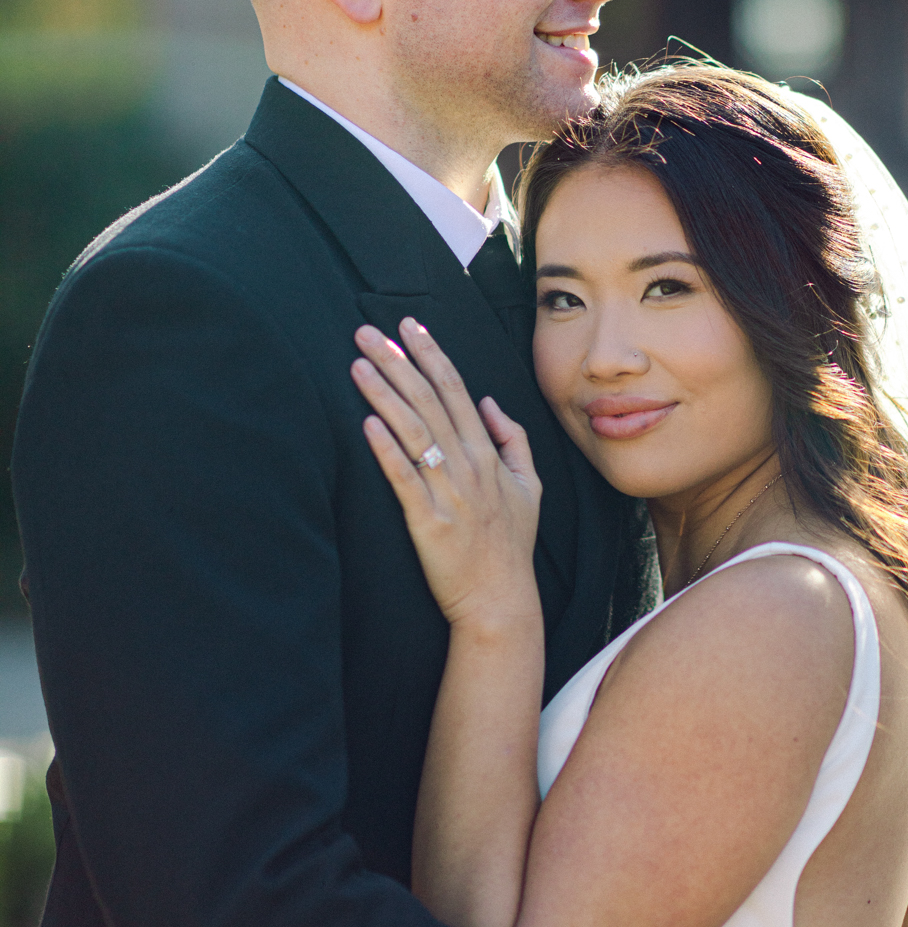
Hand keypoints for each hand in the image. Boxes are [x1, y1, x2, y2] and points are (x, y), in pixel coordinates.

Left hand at [352, 320, 540, 627]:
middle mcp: (470, 467)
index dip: (431, 355)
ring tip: (358, 364)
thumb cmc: (510, 545)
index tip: (408, 326)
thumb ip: (513, 440)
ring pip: (414, 432)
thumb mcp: (530, 487)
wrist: (501, 600)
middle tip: (367, 332)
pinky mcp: (427, 522)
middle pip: (430, 402)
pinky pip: (404, 478)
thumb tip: (488, 403)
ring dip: (384, 394)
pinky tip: (366, 422)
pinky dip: (386, 449)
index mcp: (490, 455)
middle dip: (397, 362)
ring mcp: (449, 494)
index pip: (457, 391)